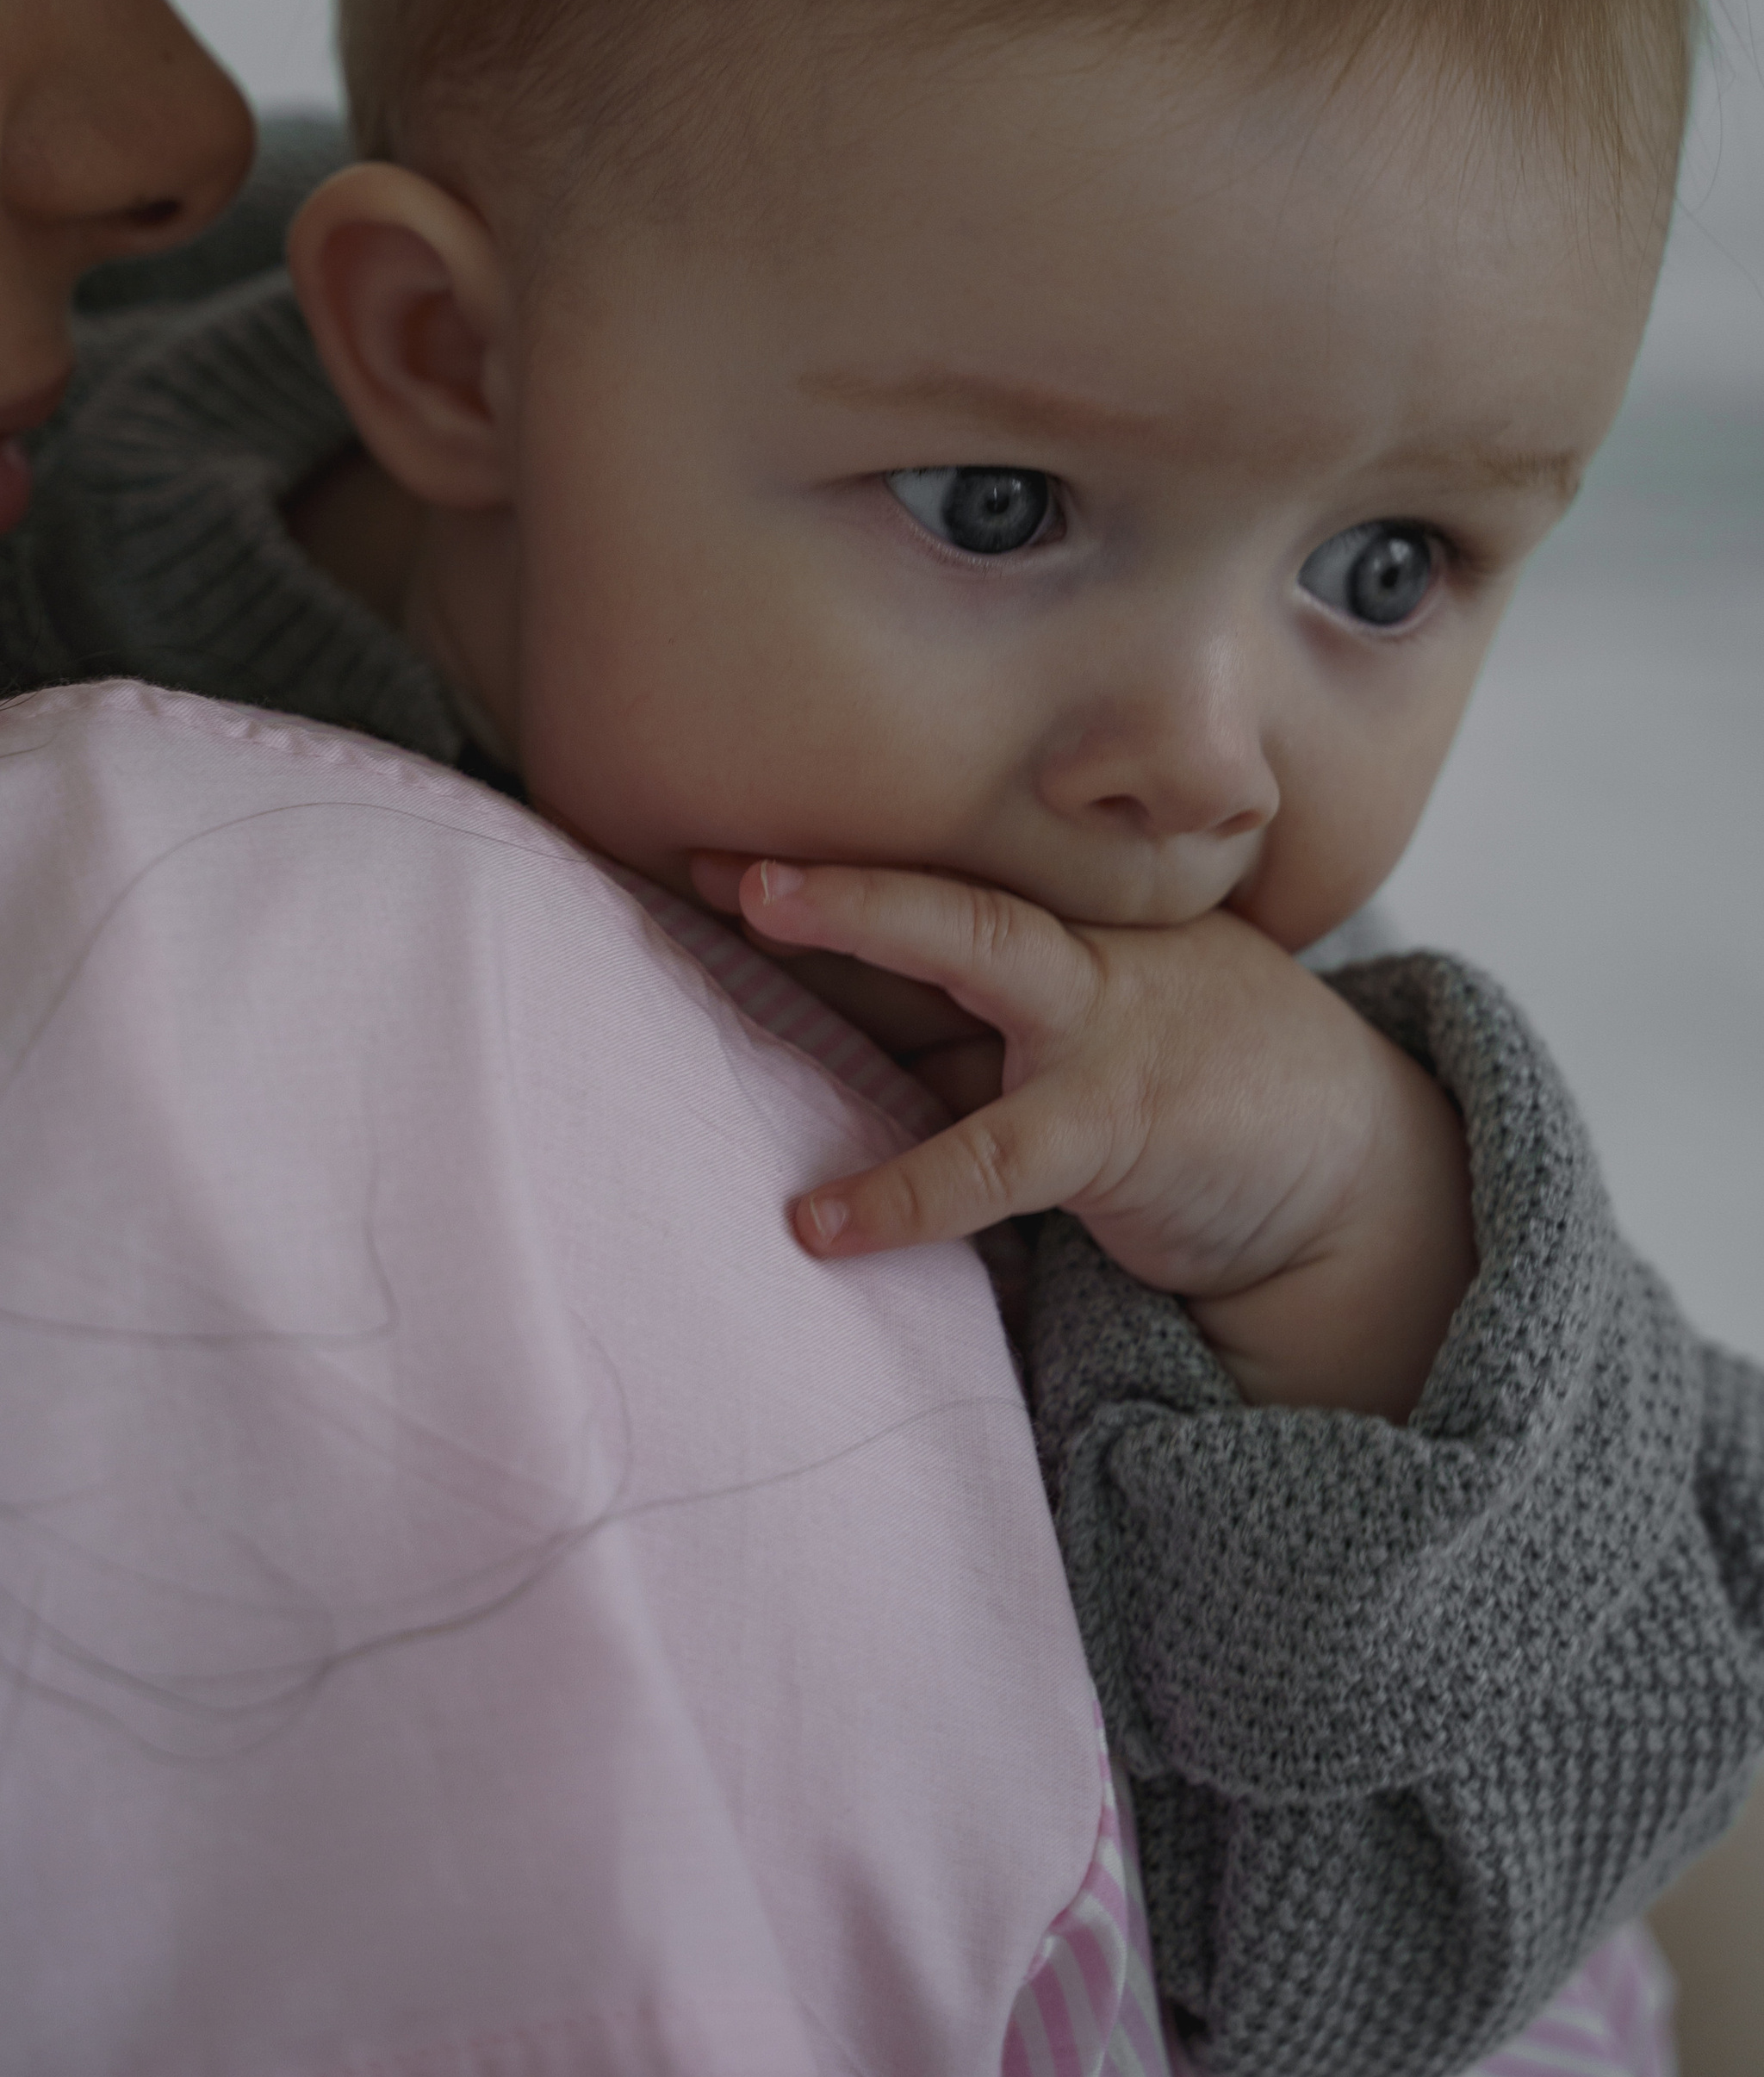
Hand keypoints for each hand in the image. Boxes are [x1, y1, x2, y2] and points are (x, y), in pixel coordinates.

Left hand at [689, 855, 1475, 1422]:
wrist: (1362, 1172)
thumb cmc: (1207, 1098)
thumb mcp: (1093, 1050)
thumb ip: (981, 1047)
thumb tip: (834, 1052)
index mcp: (1076, 938)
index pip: (946, 902)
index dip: (836, 883)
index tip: (726, 861)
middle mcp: (1085, 957)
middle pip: (947, 895)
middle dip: (831, 869)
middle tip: (713, 855)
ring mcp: (1106, 1027)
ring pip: (974, 960)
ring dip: (860, 931)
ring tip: (748, 914)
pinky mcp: (1122, 1125)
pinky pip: (995, 1157)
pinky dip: (903, 1190)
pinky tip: (819, 1221)